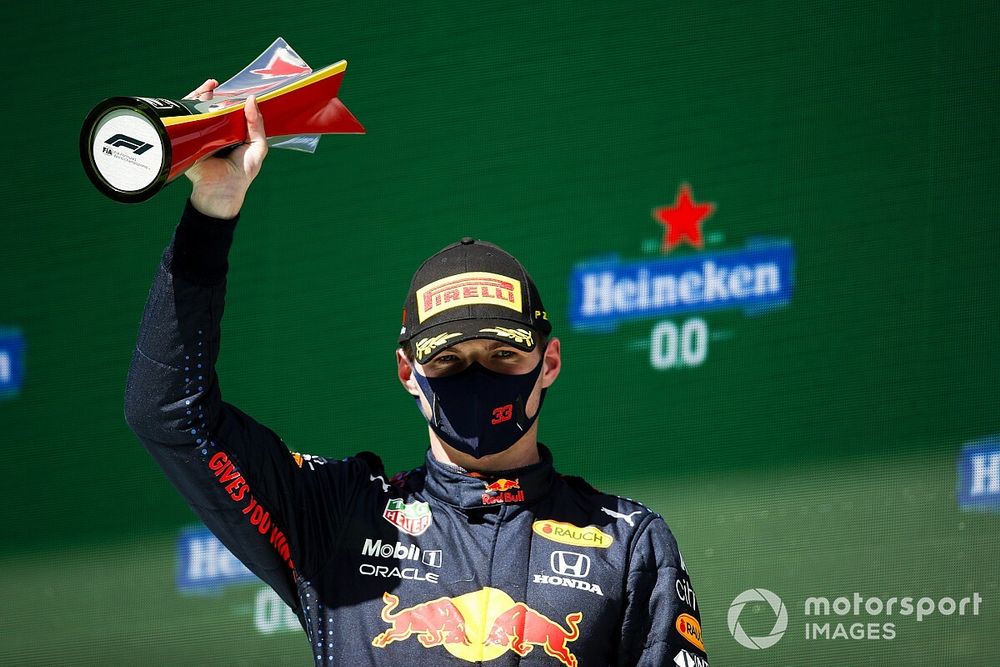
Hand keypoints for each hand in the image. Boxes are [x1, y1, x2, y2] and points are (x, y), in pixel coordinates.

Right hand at [183, 79, 267, 218]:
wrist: (222, 191)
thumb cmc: (242, 173)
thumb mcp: (257, 148)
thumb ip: (256, 125)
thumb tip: (251, 100)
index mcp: (231, 134)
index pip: (228, 111)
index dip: (228, 98)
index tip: (231, 88)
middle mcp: (214, 133)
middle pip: (209, 108)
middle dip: (210, 93)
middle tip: (214, 84)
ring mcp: (200, 136)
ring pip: (195, 111)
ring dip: (197, 97)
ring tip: (207, 88)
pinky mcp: (187, 141)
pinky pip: (184, 121)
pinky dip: (185, 108)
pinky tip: (193, 100)